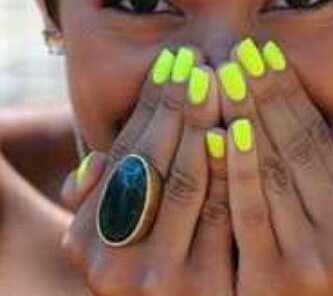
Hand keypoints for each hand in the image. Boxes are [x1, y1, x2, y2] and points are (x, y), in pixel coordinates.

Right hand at [59, 47, 232, 295]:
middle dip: (180, 106)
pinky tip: (246, 127)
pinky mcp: (209, 291)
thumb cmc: (154, 265)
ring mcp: (162, 281)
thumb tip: (91, 167)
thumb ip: (97, 203)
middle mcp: (115, 263)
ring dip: (208, 123)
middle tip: (202, 60)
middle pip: (155, 164)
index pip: (126, 156)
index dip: (151, 105)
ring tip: (225, 78)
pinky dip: (237, 167)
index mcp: (87, 240)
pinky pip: (227, 214)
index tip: (174, 60)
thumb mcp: (112, 239)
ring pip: (190, 182)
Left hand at [217, 39, 332, 295]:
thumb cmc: (304, 266)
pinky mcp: (275, 283)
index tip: (263, 52)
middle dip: (264, 94)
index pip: (318, 139)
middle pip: (295, 148)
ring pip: (274, 172)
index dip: (290, 92)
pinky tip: (216, 132)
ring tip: (223, 75)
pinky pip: (249, 214)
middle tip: (238, 50)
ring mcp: (314, 261)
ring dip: (246, 118)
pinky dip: (234, 170)